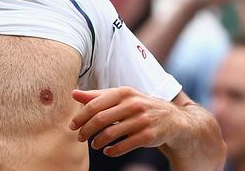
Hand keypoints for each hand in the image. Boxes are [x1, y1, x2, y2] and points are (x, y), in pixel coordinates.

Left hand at [69, 87, 183, 156]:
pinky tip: (107, 151)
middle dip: (86, 130)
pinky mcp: (149, 136)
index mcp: (123, 92)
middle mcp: (133, 104)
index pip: (94, 104)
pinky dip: (112, 150)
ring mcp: (142, 120)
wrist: (172, 118)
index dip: (81, 116)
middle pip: (100, 119)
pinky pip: (124, 146)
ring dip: (98, 141)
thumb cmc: (139, 106)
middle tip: (79, 137)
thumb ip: (97, 96)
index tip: (72, 125)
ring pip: (111, 133)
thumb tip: (74, 94)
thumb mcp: (121, 97)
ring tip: (94, 144)